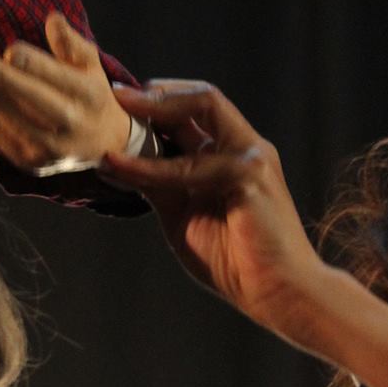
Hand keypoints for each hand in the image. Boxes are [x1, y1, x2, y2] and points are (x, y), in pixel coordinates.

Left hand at [0, 13, 129, 171]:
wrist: (104, 143)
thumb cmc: (90, 94)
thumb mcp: (89, 65)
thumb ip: (70, 42)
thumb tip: (52, 18)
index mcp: (90, 95)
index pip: (59, 78)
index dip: (33, 64)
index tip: (10, 51)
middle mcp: (73, 124)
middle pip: (35, 101)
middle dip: (5, 81)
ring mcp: (52, 148)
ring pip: (15, 122)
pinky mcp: (33, 163)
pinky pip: (3, 140)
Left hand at [102, 81, 323, 334]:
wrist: (275, 293)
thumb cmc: (232, 259)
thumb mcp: (180, 213)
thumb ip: (155, 184)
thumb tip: (112, 159)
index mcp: (231, 153)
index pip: (196, 109)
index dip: (157, 101)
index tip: (116, 102)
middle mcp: (245, 147)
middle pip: (203, 98)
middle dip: (156, 93)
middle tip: (114, 97)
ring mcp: (251, 158)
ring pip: (198, 116)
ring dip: (151, 114)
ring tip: (114, 114)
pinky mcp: (251, 178)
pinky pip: (190, 165)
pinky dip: (149, 165)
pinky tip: (118, 166)